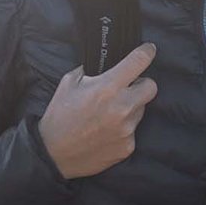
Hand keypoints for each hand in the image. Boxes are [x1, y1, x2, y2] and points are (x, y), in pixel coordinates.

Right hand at [38, 43, 159, 178]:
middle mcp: (122, 107)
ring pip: (141, 110)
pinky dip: (123, 128)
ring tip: (108, 114)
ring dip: (130, 107)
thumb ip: (91, 70)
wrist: (54, 154)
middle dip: (141, 83)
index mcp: (107, 88)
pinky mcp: (127, 147)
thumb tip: (106, 64)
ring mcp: (126, 129)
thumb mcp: (69, 83)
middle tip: (127, 88)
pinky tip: (106, 131)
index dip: (147, 52)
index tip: (149, 50)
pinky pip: (132, 131)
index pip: (139, 62)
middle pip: (151, 87)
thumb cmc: (59, 116)